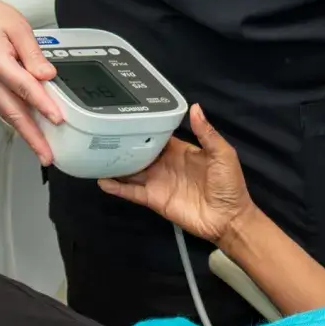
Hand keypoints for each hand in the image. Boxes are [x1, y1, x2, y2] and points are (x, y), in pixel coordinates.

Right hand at [0, 0, 62, 164]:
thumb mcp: (18, 28)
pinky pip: (4, 108)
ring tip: (43, 150)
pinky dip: (18, 122)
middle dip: (32, 137)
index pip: (24, 88)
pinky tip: (31, 130)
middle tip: (48, 156)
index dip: (42, 105)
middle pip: (13, 113)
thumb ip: (33, 54)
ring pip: (8, 115)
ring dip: (26, 134)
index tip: (58, 119)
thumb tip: (47, 75)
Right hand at [99, 104, 252, 245]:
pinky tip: (101, 180)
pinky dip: (117, 187)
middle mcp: (166, 164)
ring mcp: (158, 182)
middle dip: (125, 143)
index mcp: (181, 150)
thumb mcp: (222, 154)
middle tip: (103, 132)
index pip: (159, 136)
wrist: (228, 218)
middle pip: (141, 151)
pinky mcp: (153, 199)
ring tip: (95, 153)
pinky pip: (132, 192)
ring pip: (132, 171)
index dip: (145, 127)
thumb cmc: (229, 184)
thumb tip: (194, 107)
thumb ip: (206, 133)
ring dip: (116, 164)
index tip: (128, 116)